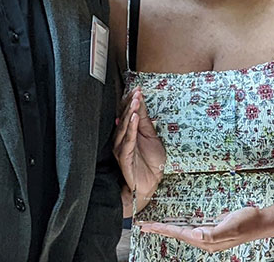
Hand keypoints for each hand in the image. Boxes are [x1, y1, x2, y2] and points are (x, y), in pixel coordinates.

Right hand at [113, 87, 164, 209]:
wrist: (151, 183)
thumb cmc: (150, 162)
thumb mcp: (151, 136)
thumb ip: (144, 121)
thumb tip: (139, 103)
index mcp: (128, 132)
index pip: (127, 113)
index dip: (131, 101)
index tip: (137, 89)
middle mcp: (122, 138)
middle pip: (124, 117)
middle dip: (130, 104)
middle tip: (136, 92)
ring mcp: (121, 147)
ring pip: (124, 127)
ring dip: (129, 113)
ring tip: (135, 101)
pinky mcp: (124, 157)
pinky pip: (126, 140)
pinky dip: (130, 128)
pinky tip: (133, 118)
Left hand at [139, 207, 264, 251]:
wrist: (260, 221)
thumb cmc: (246, 222)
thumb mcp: (230, 226)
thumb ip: (213, 233)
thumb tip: (195, 235)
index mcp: (207, 241)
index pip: (179, 233)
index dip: (163, 229)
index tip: (148, 225)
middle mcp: (205, 240)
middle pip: (177, 233)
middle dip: (160, 229)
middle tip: (143, 225)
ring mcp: (208, 235)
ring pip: (182, 231)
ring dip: (167, 227)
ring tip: (154, 225)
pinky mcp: (211, 228)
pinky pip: (190, 227)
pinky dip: (179, 224)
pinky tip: (175, 224)